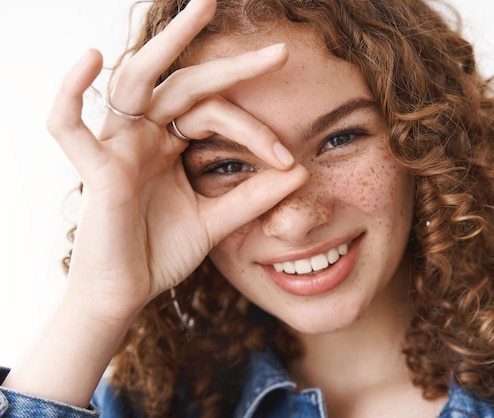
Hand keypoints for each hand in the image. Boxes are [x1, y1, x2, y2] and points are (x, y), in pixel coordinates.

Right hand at [48, 0, 307, 322]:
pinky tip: (92, 58)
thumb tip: (302, 170)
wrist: (127, 294)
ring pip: (137, 82)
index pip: (217, 115)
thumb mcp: (217, 220)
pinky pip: (69, 124)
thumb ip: (254, 196)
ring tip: (201, 9)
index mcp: (171, 144)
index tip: (287, 159)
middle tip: (277, 49)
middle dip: (228, 64)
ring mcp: (118, 147)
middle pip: (185, 84)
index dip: (255, 132)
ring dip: (166, 45)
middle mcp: (145, 135)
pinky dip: (72, 91)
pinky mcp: (95, 170)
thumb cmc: (161, 252)